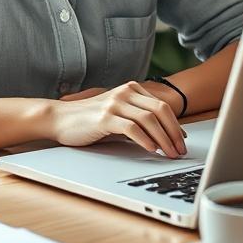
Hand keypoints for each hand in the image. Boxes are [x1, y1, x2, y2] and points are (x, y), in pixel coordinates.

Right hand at [47, 81, 187, 157]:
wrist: (60, 118)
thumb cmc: (88, 119)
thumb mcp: (116, 114)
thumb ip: (136, 118)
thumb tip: (161, 136)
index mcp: (130, 89)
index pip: (162, 106)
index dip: (175, 124)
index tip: (182, 140)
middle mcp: (125, 92)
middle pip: (160, 110)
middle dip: (174, 133)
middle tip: (180, 150)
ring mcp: (115, 103)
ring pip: (149, 119)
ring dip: (164, 139)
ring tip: (169, 153)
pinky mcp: (105, 117)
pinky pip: (132, 128)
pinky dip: (145, 139)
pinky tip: (151, 149)